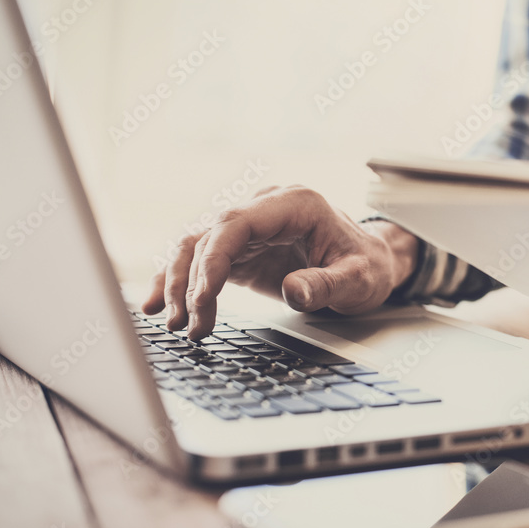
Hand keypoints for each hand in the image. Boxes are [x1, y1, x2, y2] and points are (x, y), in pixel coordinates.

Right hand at [142, 185, 417, 340]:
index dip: (211, 259)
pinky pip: (200, 260)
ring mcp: (250, 227)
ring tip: (176, 324)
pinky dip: (177, 281)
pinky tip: (156, 305)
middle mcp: (265, 208)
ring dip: (178, 284)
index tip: (200, 298)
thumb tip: (296, 291)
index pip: (236, 223)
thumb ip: (327, 284)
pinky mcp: (242, 249)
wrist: (372, 263)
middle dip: (190, 280)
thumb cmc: (368, 266)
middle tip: (188, 324)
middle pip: (208, 235)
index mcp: (294, 203)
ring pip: (196, 246)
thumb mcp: (359, 278)